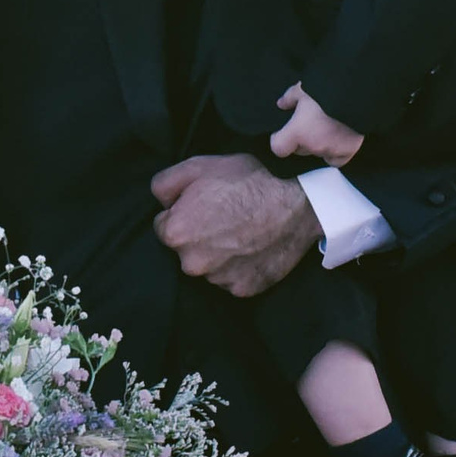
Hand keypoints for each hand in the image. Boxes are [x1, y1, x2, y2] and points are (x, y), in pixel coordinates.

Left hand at [150, 153, 320, 296]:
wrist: (295, 208)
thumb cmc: (247, 183)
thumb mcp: (200, 166)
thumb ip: (166, 183)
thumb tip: (160, 201)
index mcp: (175, 233)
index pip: (164, 226)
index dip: (183, 212)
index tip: (203, 206)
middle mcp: (191, 263)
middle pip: (185, 249)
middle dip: (198, 235)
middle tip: (224, 218)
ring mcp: (217, 280)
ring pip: (208, 266)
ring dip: (217, 254)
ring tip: (240, 232)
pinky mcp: (242, 290)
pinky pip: (231, 279)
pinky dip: (238, 267)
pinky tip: (252, 248)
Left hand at [268, 84, 363, 167]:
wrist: (358, 95)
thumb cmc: (328, 90)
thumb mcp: (303, 88)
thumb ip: (290, 97)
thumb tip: (282, 104)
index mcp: (297, 132)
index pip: (278, 148)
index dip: (278, 139)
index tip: (282, 131)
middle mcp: (312, 146)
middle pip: (299, 149)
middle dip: (300, 139)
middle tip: (307, 123)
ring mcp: (331, 151)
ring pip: (317, 152)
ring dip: (317, 143)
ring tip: (325, 127)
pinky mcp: (348, 153)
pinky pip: (334, 159)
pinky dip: (333, 153)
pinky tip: (336, 139)